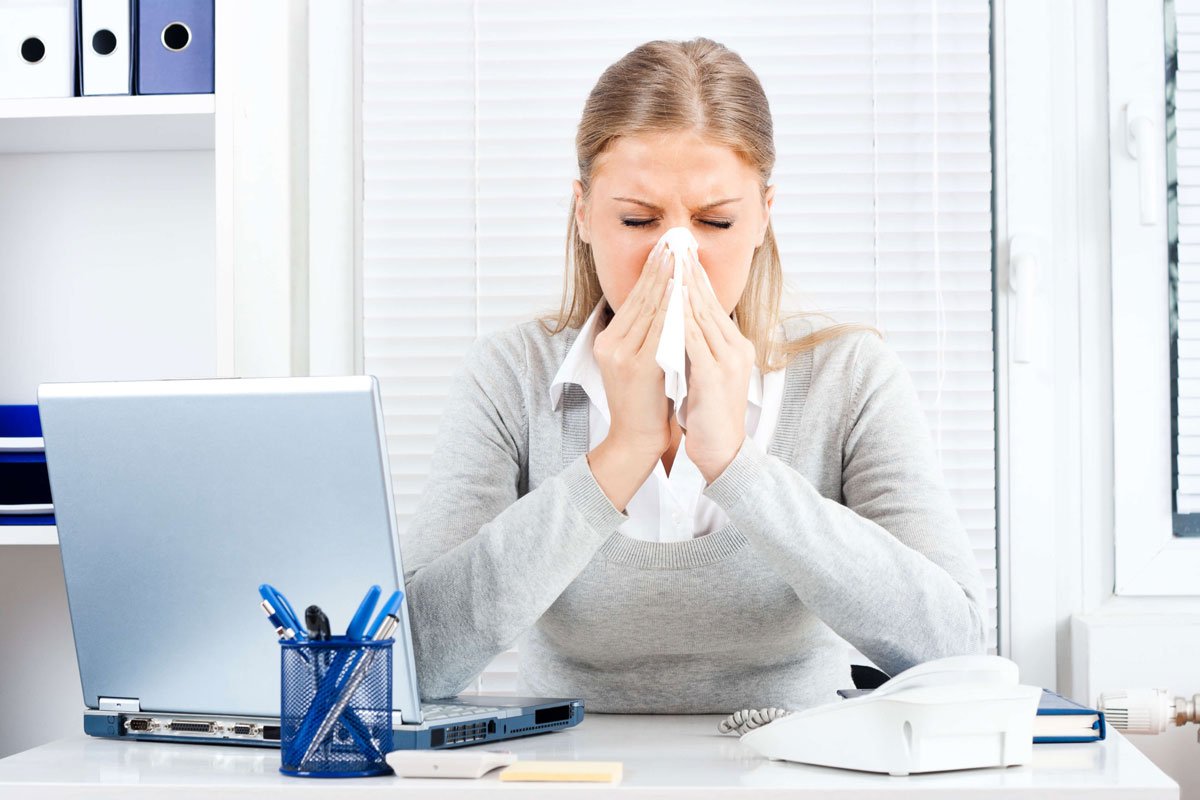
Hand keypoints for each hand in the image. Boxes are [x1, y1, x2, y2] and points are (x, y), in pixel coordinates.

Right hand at [592, 238, 675, 466]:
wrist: (636, 439)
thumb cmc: (645, 403)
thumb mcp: (637, 363)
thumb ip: (644, 335)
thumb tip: (664, 304)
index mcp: (608, 340)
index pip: (633, 299)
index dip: (651, 272)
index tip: (666, 249)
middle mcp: (610, 343)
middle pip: (639, 298)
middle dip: (659, 268)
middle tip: (674, 241)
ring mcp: (621, 354)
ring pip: (649, 309)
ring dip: (667, 280)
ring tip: (679, 256)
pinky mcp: (637, 366)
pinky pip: (659, 329)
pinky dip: (672, 307)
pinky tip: (683, 290)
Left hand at [681, 252, 754, 483]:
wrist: (721, 451)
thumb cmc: (708, 414)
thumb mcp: (704, 372)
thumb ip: (697, 347)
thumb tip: (678, 322)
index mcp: (735, 346)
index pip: (712, 304)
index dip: (695, 278)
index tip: (679, 255)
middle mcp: (736, 348)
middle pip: (709, 303)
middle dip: (690, 273)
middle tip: (675, 246)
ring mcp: (728, 361)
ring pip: (703, 316)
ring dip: (686, 288)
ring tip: (672, 263)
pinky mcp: (715, 376)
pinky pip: (695, 340)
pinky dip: (682, 319)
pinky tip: (671, 303)